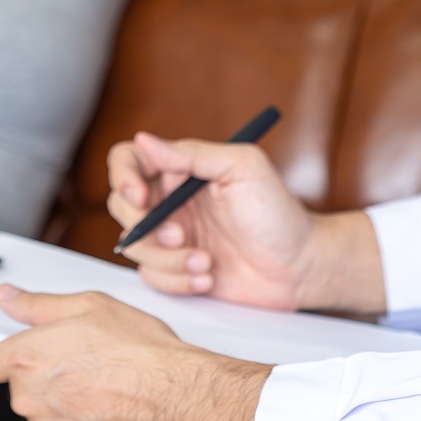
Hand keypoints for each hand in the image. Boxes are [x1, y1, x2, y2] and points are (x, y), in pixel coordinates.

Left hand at [0, 286, 267, 420]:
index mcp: (24, 356)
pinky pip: (58, 417)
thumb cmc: (135, 347)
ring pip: (37, 401)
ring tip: (91, 368)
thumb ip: (37, 304)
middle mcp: (28, 394)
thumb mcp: (86, 304)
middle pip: (10, 383)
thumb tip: (8, 298)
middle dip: (32, 367)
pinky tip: (99, 389)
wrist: (169, 389)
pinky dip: (73, 406)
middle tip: (67, 349)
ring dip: (56, 387)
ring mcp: (47, 420)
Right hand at [107, 132, 323, 310]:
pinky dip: (177, 281)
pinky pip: (152, 277)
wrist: (299, 266)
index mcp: (181, 169)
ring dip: (167, 259)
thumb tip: (144, 140)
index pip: (129, 160)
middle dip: (144, 227)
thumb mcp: (242, 168)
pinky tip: (208, 278)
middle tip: (179, 235)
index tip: (139, 198)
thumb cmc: (277, 212)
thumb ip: (192, 155)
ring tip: (206, 262)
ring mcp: (171, 236)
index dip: (123, 176)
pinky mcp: (176, 270)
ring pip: (134, 247)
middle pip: (121, 206)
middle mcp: (170, 200)